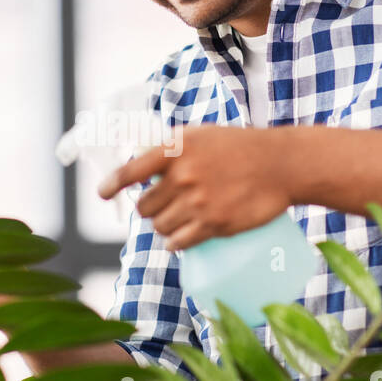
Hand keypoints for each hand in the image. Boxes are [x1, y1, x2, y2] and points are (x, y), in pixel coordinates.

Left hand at [96, 124, 295, 250]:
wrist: (280, 165)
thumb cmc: (240, 147)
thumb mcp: (201, 136)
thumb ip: (172, 149)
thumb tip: (143, 163)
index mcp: (176, 149)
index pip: (132, 169)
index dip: (112, 183)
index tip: (102, 194)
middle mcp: (182, 176)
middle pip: (145, 206)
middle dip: (151, 209)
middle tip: (163, 206)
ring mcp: (197, 202)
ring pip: (160, 227)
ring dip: (163, 228)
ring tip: (176, 222)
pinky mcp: (213, 224)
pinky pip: (179, 242)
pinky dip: (174, 244)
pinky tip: (176, 242)